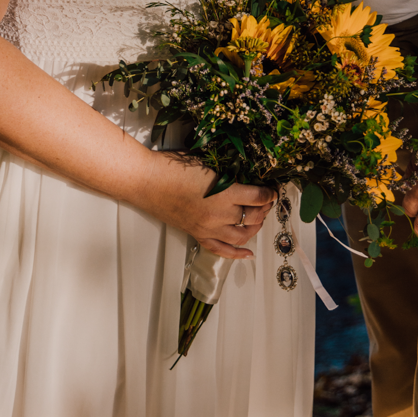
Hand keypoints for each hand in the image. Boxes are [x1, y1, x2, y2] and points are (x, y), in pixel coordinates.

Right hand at [140, 152, 274, 259]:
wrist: (146, 179)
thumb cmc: (171, 166)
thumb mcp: (206, 162)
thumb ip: (226, 171)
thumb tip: (243, 175)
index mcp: (224, 192)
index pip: (258, 197)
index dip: (269, 193)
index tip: (272, 190)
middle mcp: (219, 214)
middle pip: (252, 217)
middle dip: (264, 209)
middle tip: (266, 202)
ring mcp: (208, 227)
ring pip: (241, 236)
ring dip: (254, 228)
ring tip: (258, 219)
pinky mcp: (196, 234)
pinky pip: (220, 250)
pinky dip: (236, 254)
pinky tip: (247, 254)